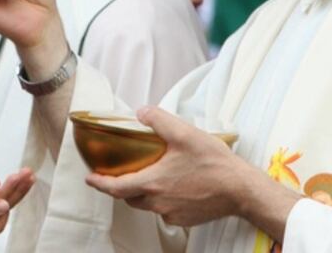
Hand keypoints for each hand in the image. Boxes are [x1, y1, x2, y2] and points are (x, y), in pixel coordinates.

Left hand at [85, 106, 249, 225]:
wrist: (241, 190)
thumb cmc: (214, 163)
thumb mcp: (184, 133)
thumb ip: (158, 120)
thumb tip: (141, 112)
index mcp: (153, 182)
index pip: (116, 188)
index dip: (99, 183)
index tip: (89, 178)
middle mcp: (158, 202)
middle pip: (129, 198)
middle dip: (120, 187)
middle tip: (117, 175)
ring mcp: (171, 213)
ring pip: (147, 205)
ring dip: (142, 193)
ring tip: (148, 176)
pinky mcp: (184, 219)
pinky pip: (165, 210)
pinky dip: (162, 199)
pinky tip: (173, 186)